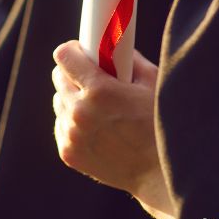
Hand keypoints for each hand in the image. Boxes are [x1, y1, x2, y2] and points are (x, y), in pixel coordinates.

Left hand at [52, 41, 174, 218]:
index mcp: (99, 91)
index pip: (64, 56)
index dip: (74, 50)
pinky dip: (72, 122)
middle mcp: (80, 112)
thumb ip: (130, 59)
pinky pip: (61, 126)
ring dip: (72, 99)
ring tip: (97, 106)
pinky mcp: (68, 153)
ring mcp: (72, 135)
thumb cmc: (160, 125)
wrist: (158, 173)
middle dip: (73, 74)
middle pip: (58, 78)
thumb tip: (114, 45)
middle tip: (92, 77)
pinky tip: (94, 126)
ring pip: (59, 103)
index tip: (81, 51)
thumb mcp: (152, 83)